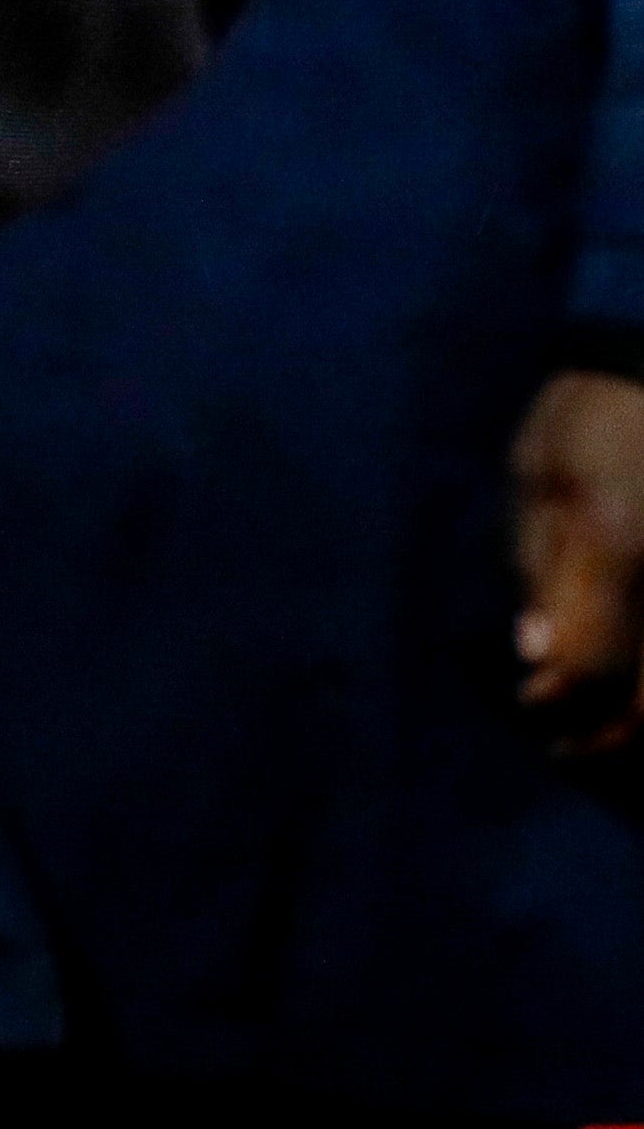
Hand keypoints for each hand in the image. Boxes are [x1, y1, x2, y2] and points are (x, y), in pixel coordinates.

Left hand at [522, 368, 643, 750]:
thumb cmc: (594, 413)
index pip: (588, 673)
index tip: (532, 705)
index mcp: (619, 550)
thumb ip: (542, 570)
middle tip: (574, 750)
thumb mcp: (542, 477)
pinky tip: (642, 687)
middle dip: (616, 744)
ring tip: (615, 732)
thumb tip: (538, 658)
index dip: (556, 706)